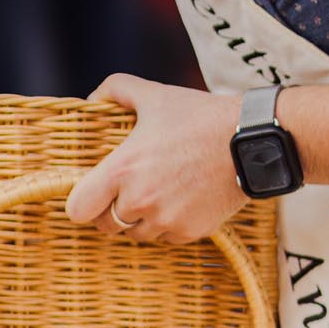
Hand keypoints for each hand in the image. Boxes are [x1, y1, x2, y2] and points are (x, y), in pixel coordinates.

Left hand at [66, 74, 243, 245]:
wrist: (250, 139)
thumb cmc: (199, 116)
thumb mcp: (154, 95)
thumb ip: (116, 89)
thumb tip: (92, 98)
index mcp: (123, 170)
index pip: (79, 209)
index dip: (82, 202)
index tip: (93, 191)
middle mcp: (140, 201)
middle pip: (106, 226)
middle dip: (111, 211)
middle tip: (127, 191)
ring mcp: (167, 220)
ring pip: (136, 234)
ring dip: (139, 220)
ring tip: (156, 193)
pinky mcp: (191, 232)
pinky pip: (166, 239)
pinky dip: (167, 226)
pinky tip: (179, 201)